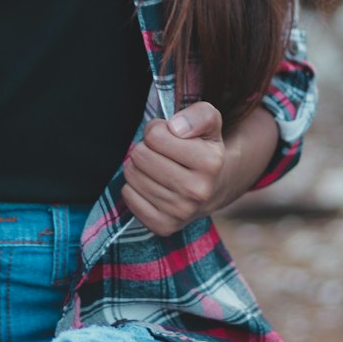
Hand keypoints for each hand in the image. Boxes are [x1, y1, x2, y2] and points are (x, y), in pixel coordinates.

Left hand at [122, 101, 225, 236]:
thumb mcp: (210, 122)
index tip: (169, 137)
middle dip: (146, 148)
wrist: (213, 188)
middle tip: (160, 153)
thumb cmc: (204, 149)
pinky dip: (134, 188)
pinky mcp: (164, 226)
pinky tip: (151, 186)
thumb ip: (199, 115)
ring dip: (139, 167)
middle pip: (140, 155)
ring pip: (132, 175)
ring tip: (156, 168)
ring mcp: (181, 212)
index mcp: (210, 163)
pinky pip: (128, 197)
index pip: (154, 135)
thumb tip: (176, 127)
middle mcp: (198, 191)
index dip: (157, 130)